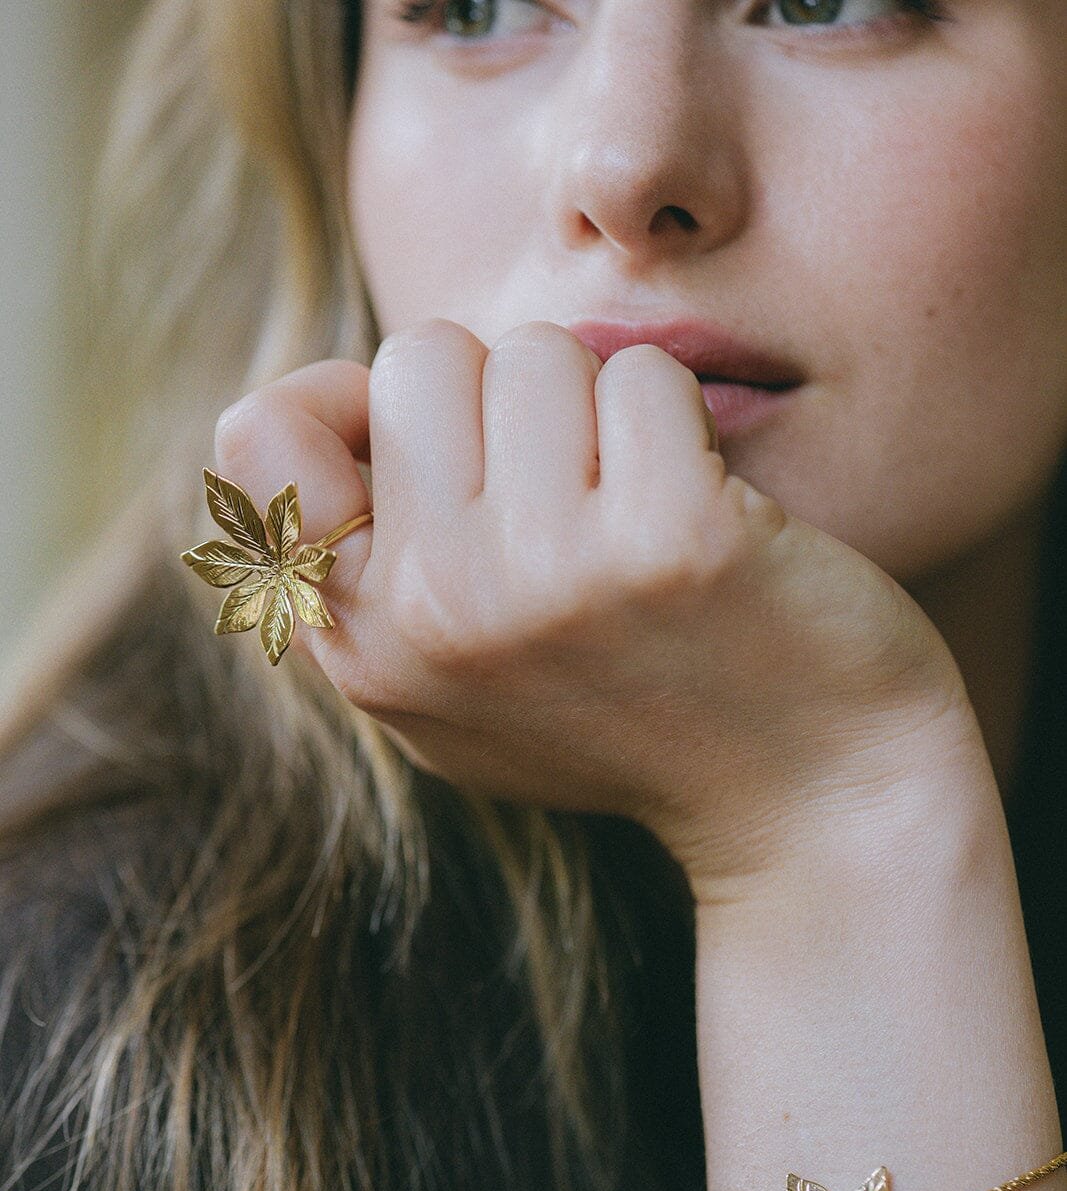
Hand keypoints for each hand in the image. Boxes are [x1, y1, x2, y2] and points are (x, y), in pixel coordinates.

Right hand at [213, 319, 980, 899]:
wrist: (807, 797)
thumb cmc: (631, 714)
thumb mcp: (454, 685)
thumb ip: (361, 570)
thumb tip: (309, 400)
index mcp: (365, 643)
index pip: (256, 430)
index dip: (345, 406)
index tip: (441, 458)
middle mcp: (435, 614)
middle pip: (421, 356)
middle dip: (503, 397)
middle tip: (570, 496)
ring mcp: (548, 579)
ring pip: (537, 352)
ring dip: (600, 409)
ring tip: (639, 514)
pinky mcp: (669, 542)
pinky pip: (643, 375)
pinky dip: (683, 425)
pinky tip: (707, 517)